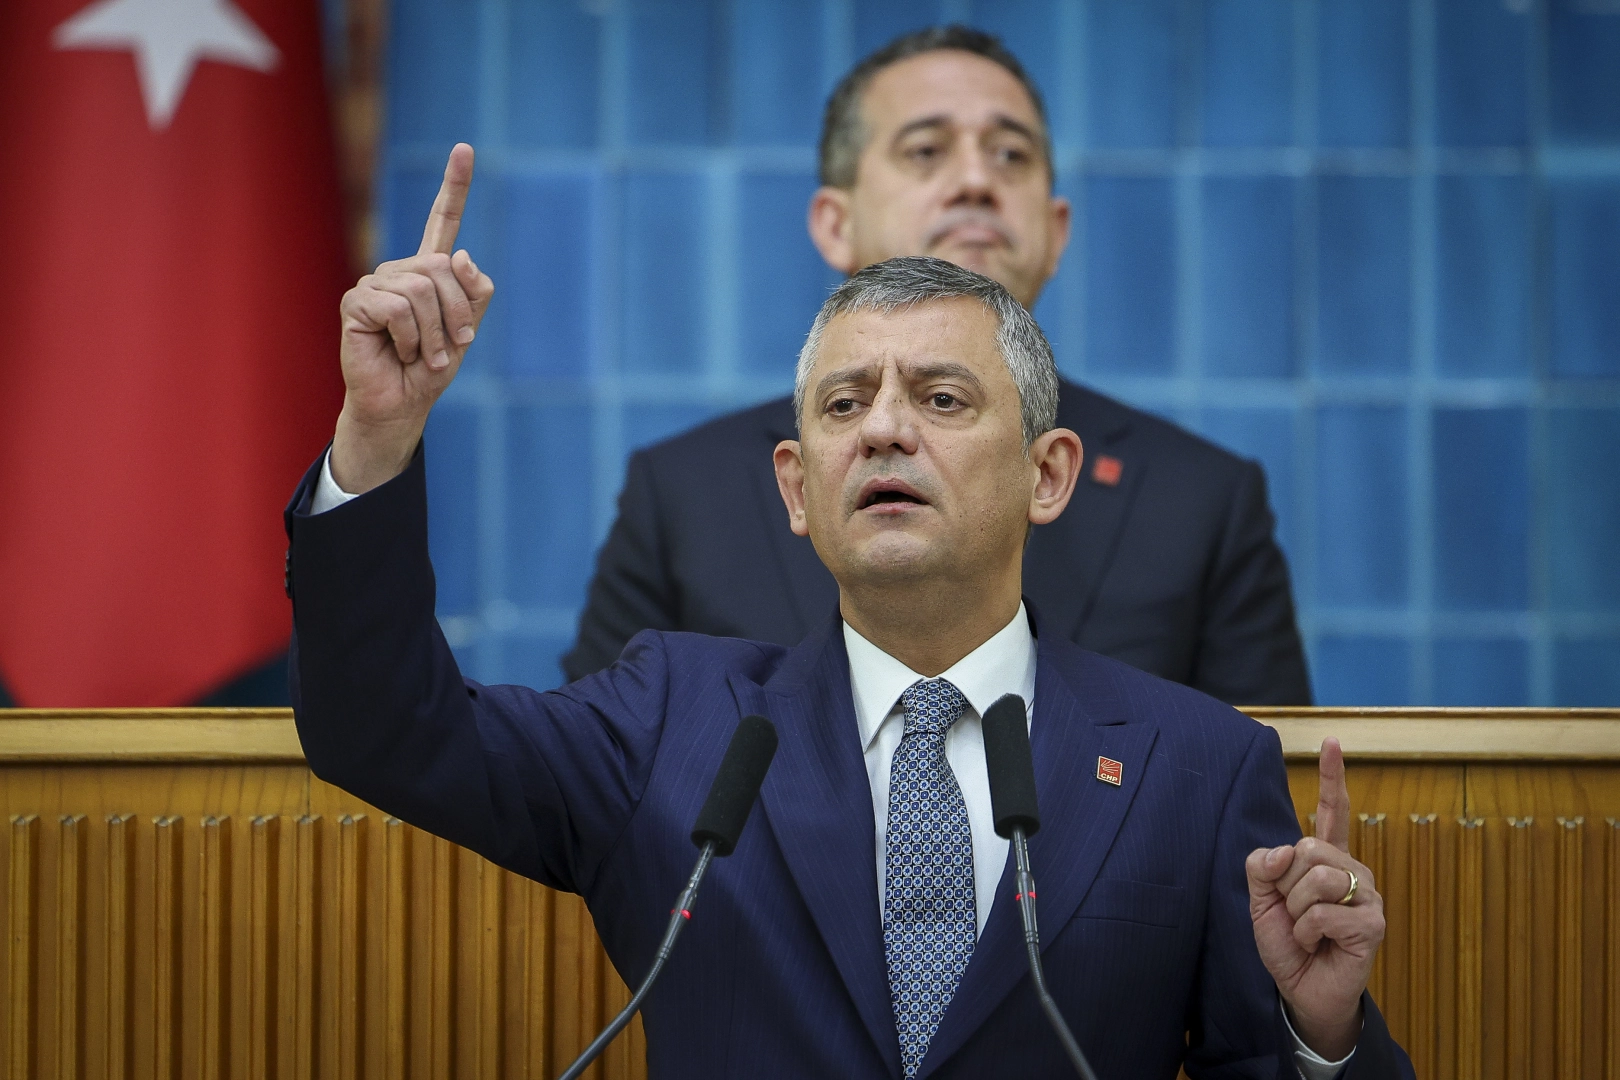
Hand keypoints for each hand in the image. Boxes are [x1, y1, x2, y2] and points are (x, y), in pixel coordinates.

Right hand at [330, 143, 495, 492]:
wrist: (401, 403)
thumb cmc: (430, 368)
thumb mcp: (466, 331)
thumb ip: (475, 293)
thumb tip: (461, 255)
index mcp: (428, 269)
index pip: (442, 220)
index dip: (454, 185)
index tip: (465, 148)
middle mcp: (400, 269)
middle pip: (441, 268)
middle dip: (455, 315)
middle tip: (450, 349)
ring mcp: (375, 283)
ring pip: (421, 289)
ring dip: (433, 335)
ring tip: (422, 356)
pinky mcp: (355, 302)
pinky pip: (397, 308)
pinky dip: (409, 338)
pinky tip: (399, 352)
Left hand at [1246, 737, 1383, 1060]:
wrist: (1301, 991)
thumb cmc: (1287, 943)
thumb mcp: (1260, 901)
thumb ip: (1262, 867)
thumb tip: (1284, 849)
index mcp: (1326, 859)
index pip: (1333, 811)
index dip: (1333, 776)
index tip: (1331, 741)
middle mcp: (1352, 870)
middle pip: (1307, 847)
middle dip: (1286, 884)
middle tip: (1294, 913)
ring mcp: (1367, 896)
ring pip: (1316, 878)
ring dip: (1297, 910)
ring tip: (1306, 931)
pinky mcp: (1373, 924)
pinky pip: (1324, 912)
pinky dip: (1307, 932)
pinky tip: (1317, 944)